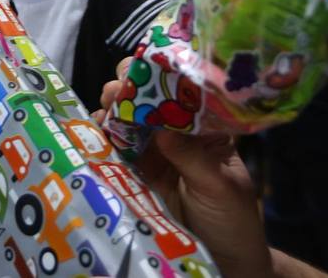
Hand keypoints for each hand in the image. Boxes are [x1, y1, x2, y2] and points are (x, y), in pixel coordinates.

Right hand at [100, 61, 273, 277]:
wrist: (226, 262)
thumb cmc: (233, 218)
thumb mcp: (220, 186)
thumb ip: (192, 158)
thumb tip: (162, 130)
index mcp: (203, 127)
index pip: (180, 92)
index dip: (160, 75)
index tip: (142, 69)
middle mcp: (175, 134)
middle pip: (146, 100)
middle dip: (128, 88)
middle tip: (116, 91)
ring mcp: (153, 154)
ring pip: (126, 121)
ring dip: (111, 110)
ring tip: (104, 111)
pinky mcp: (135, 175)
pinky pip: (114, 152)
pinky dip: (101, 140)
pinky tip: (93, 133)